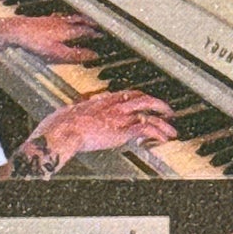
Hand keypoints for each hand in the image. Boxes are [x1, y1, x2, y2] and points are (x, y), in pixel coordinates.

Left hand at [0, 11, 101, 65]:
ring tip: (82, 19)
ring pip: (69, 17)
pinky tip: (59, 19)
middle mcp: (61, 23)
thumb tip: (93, 56)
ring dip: (78, 18)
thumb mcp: (58, 53)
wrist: (15, 31)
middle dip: (89, 22)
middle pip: (79, 20)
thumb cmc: (35, 42)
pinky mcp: (42, 20)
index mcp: (68, 30)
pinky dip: (63, 18)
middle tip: (96, 24)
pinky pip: (57, 17)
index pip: (86, 31)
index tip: (102, 35)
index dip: (95, 34)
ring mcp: (51, 20)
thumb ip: (76, 55)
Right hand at [37, 89, 177, 158]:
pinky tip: (162, 139)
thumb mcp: (71, 110)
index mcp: (104, 100)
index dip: (141, 97)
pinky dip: (157, 134)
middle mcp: (115, 106)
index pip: (128, 94)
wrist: (63, 130)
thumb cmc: (62, 124)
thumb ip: (78, 110)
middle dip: (159, 105)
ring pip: (149, 115)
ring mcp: (120, 117)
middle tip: (168, 111)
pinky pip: (146, 130)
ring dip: (163, 123)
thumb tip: (73, 111)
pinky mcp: (123, 131)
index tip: (147, 101)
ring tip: (171, 130)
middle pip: (144, 99)